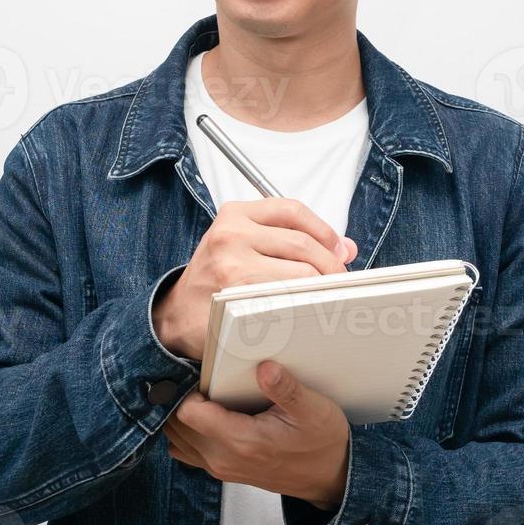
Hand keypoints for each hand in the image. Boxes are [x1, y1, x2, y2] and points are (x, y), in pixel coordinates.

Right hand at [152, 198, 357, 360]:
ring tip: (327, 296)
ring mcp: (233, 265)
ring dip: (322, 287)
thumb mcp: (245, 245)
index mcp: (235, 214)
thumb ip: (291, 240)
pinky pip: (286, 298)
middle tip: (340, 280)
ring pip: (299, 273)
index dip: (324, 230)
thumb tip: (345, 247)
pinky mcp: (237, 297)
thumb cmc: (216, 278)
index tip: (338, 249)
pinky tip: (308, 311)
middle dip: (330, 264)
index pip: (292, 210)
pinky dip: (304, 305)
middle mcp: (232, 233)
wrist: (177, 313)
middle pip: (301, 243)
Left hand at [163, 360, 349, 510]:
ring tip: (198, 392)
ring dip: (179, 416)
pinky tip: (206, 413)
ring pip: (176, 440)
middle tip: (195, 375)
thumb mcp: (313, 410)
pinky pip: (188, 451)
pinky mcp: (224, 469)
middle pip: (175, 426)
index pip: (188, 413)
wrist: (331, 477)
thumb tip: (265, 367)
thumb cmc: (322, 443)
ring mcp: (221, 468)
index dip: (187, 387)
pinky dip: (186, 432)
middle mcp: (224, 459)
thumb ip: (286, 388)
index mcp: (242, 441)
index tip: (198, 370)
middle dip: (178, 399)